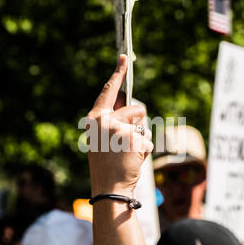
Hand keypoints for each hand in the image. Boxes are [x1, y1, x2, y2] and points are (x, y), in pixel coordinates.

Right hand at [86, 54, 152, 197]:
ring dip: (141, 138)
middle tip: (126, 142)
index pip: (108, 91)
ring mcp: (119, 129)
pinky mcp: (133, 139)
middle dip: (138, 122)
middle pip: (136, 109)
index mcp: (95, 118)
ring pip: (144, 124)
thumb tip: (134, 107)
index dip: (118, 73)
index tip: (124, 57)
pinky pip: (148, 140)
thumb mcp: (102, 139)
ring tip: (127, 154)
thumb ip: (113, 121)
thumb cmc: (107, 164)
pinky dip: (144, 151)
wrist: (109, 188)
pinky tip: (133, 160)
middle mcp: (105, 120)